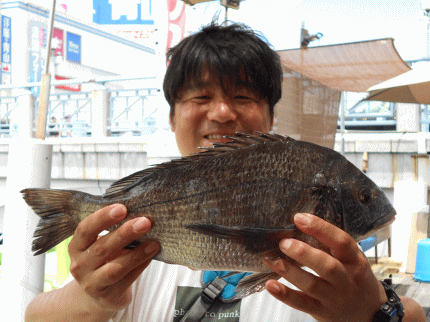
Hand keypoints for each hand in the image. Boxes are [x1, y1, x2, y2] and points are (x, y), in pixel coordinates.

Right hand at [68, 204, 159, 312]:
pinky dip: (140, 266)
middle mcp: (80, 265)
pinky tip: (151, 255)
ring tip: (154, 243)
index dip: (103, 217)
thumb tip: (141, 215)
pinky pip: (127, 279)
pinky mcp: (107, 296)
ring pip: (115, 267)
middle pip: (102, 247)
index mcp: (77, 247)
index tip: (122, 208)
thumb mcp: (102, 244)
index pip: (85, 229)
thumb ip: (114, 231)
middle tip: (144, 222)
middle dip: (125, 233)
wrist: (98, 295)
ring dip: (136, 254)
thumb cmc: (104, 261)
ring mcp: (92, 283)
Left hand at [263, 213, 387, 321]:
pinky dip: (285, 295)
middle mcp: (346, 279)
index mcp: (355, 260)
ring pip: (311, 285)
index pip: (341, 241)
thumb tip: (299, 222)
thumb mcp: (352, 258)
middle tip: (283, 243)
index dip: (320, 228)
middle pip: (326, 266)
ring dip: (289, 271)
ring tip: (271, 260)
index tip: (299, 218)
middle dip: (303, 253)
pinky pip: (302, 304)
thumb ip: (331, 244)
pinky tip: (271, 285)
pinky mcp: (322, 311)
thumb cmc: (355, 278)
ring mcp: (334, 297)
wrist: (370, 313)